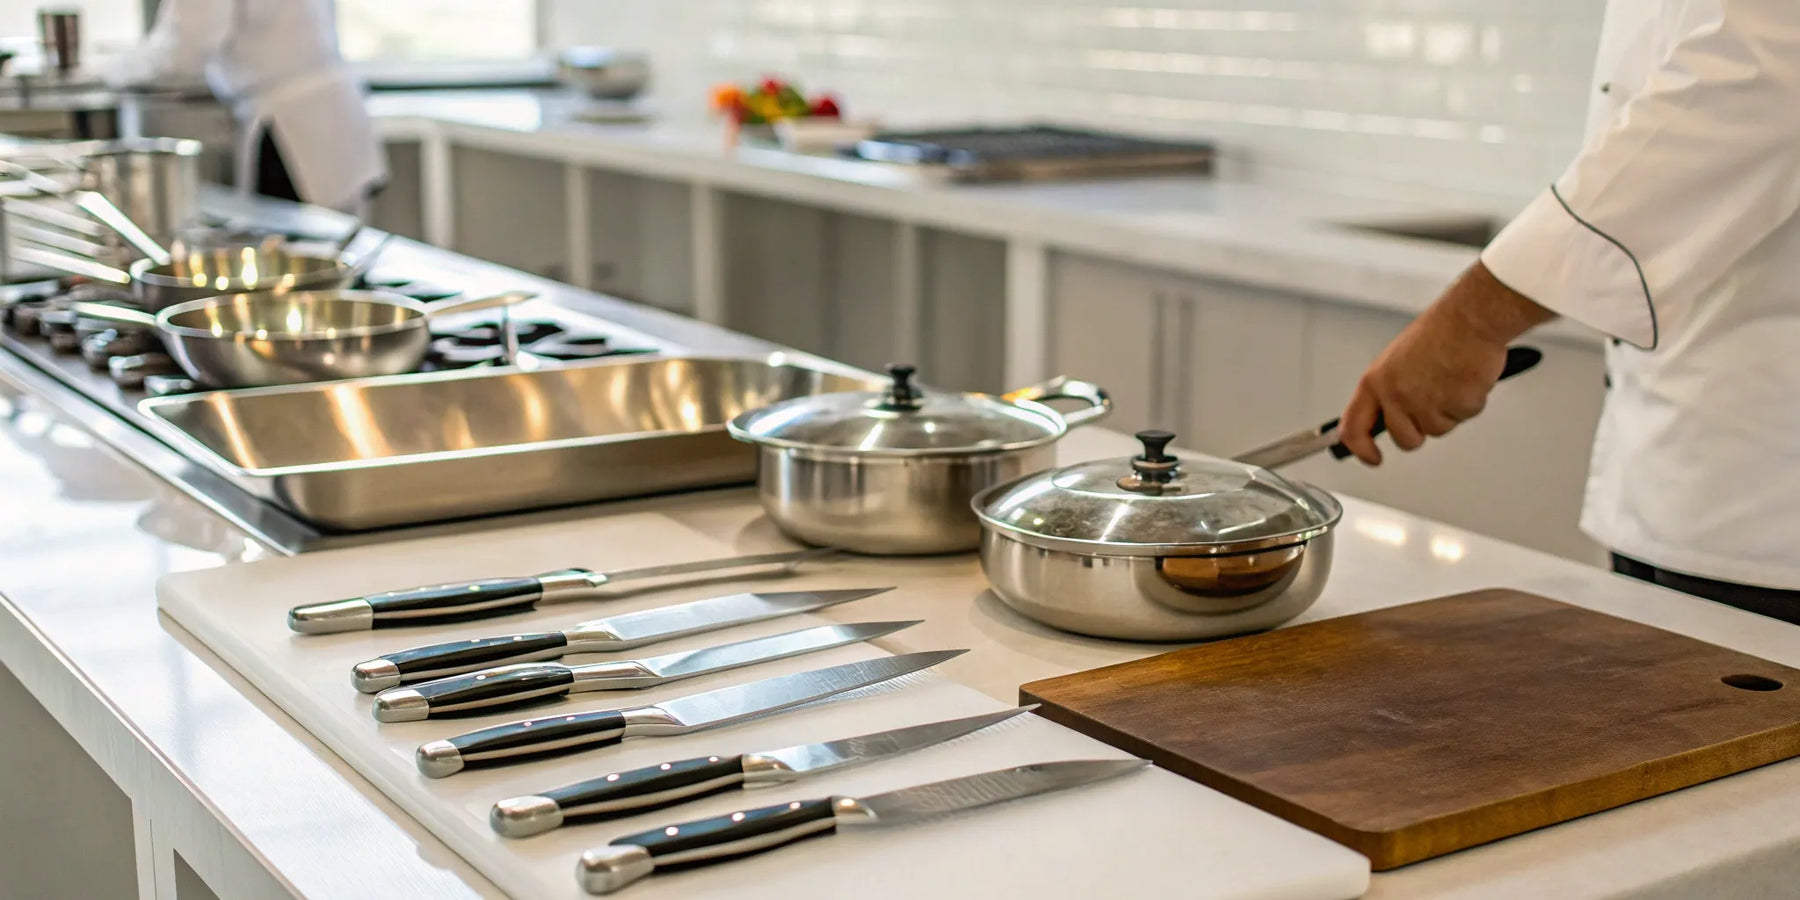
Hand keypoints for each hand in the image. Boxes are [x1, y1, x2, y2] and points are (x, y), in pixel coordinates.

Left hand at [1339, 263, 1553, 464]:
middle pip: (1404, 439)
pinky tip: (1465, 378)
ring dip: (1448, 411)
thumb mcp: (1396, 361)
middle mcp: (1396, 395)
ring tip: (1450, 379)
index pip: (1353, 428)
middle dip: (1420, 429)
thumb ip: (1389, 391)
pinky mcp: (1456, 405)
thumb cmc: (1439, 332)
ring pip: (1437, 430)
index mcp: (1376, 382)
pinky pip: (1463, 417)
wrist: (1470, 317)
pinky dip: (1468, 402)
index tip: (1371, 457)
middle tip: (1433, 402)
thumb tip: (1387, 417)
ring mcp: (1426, 403)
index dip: (1361, 449)